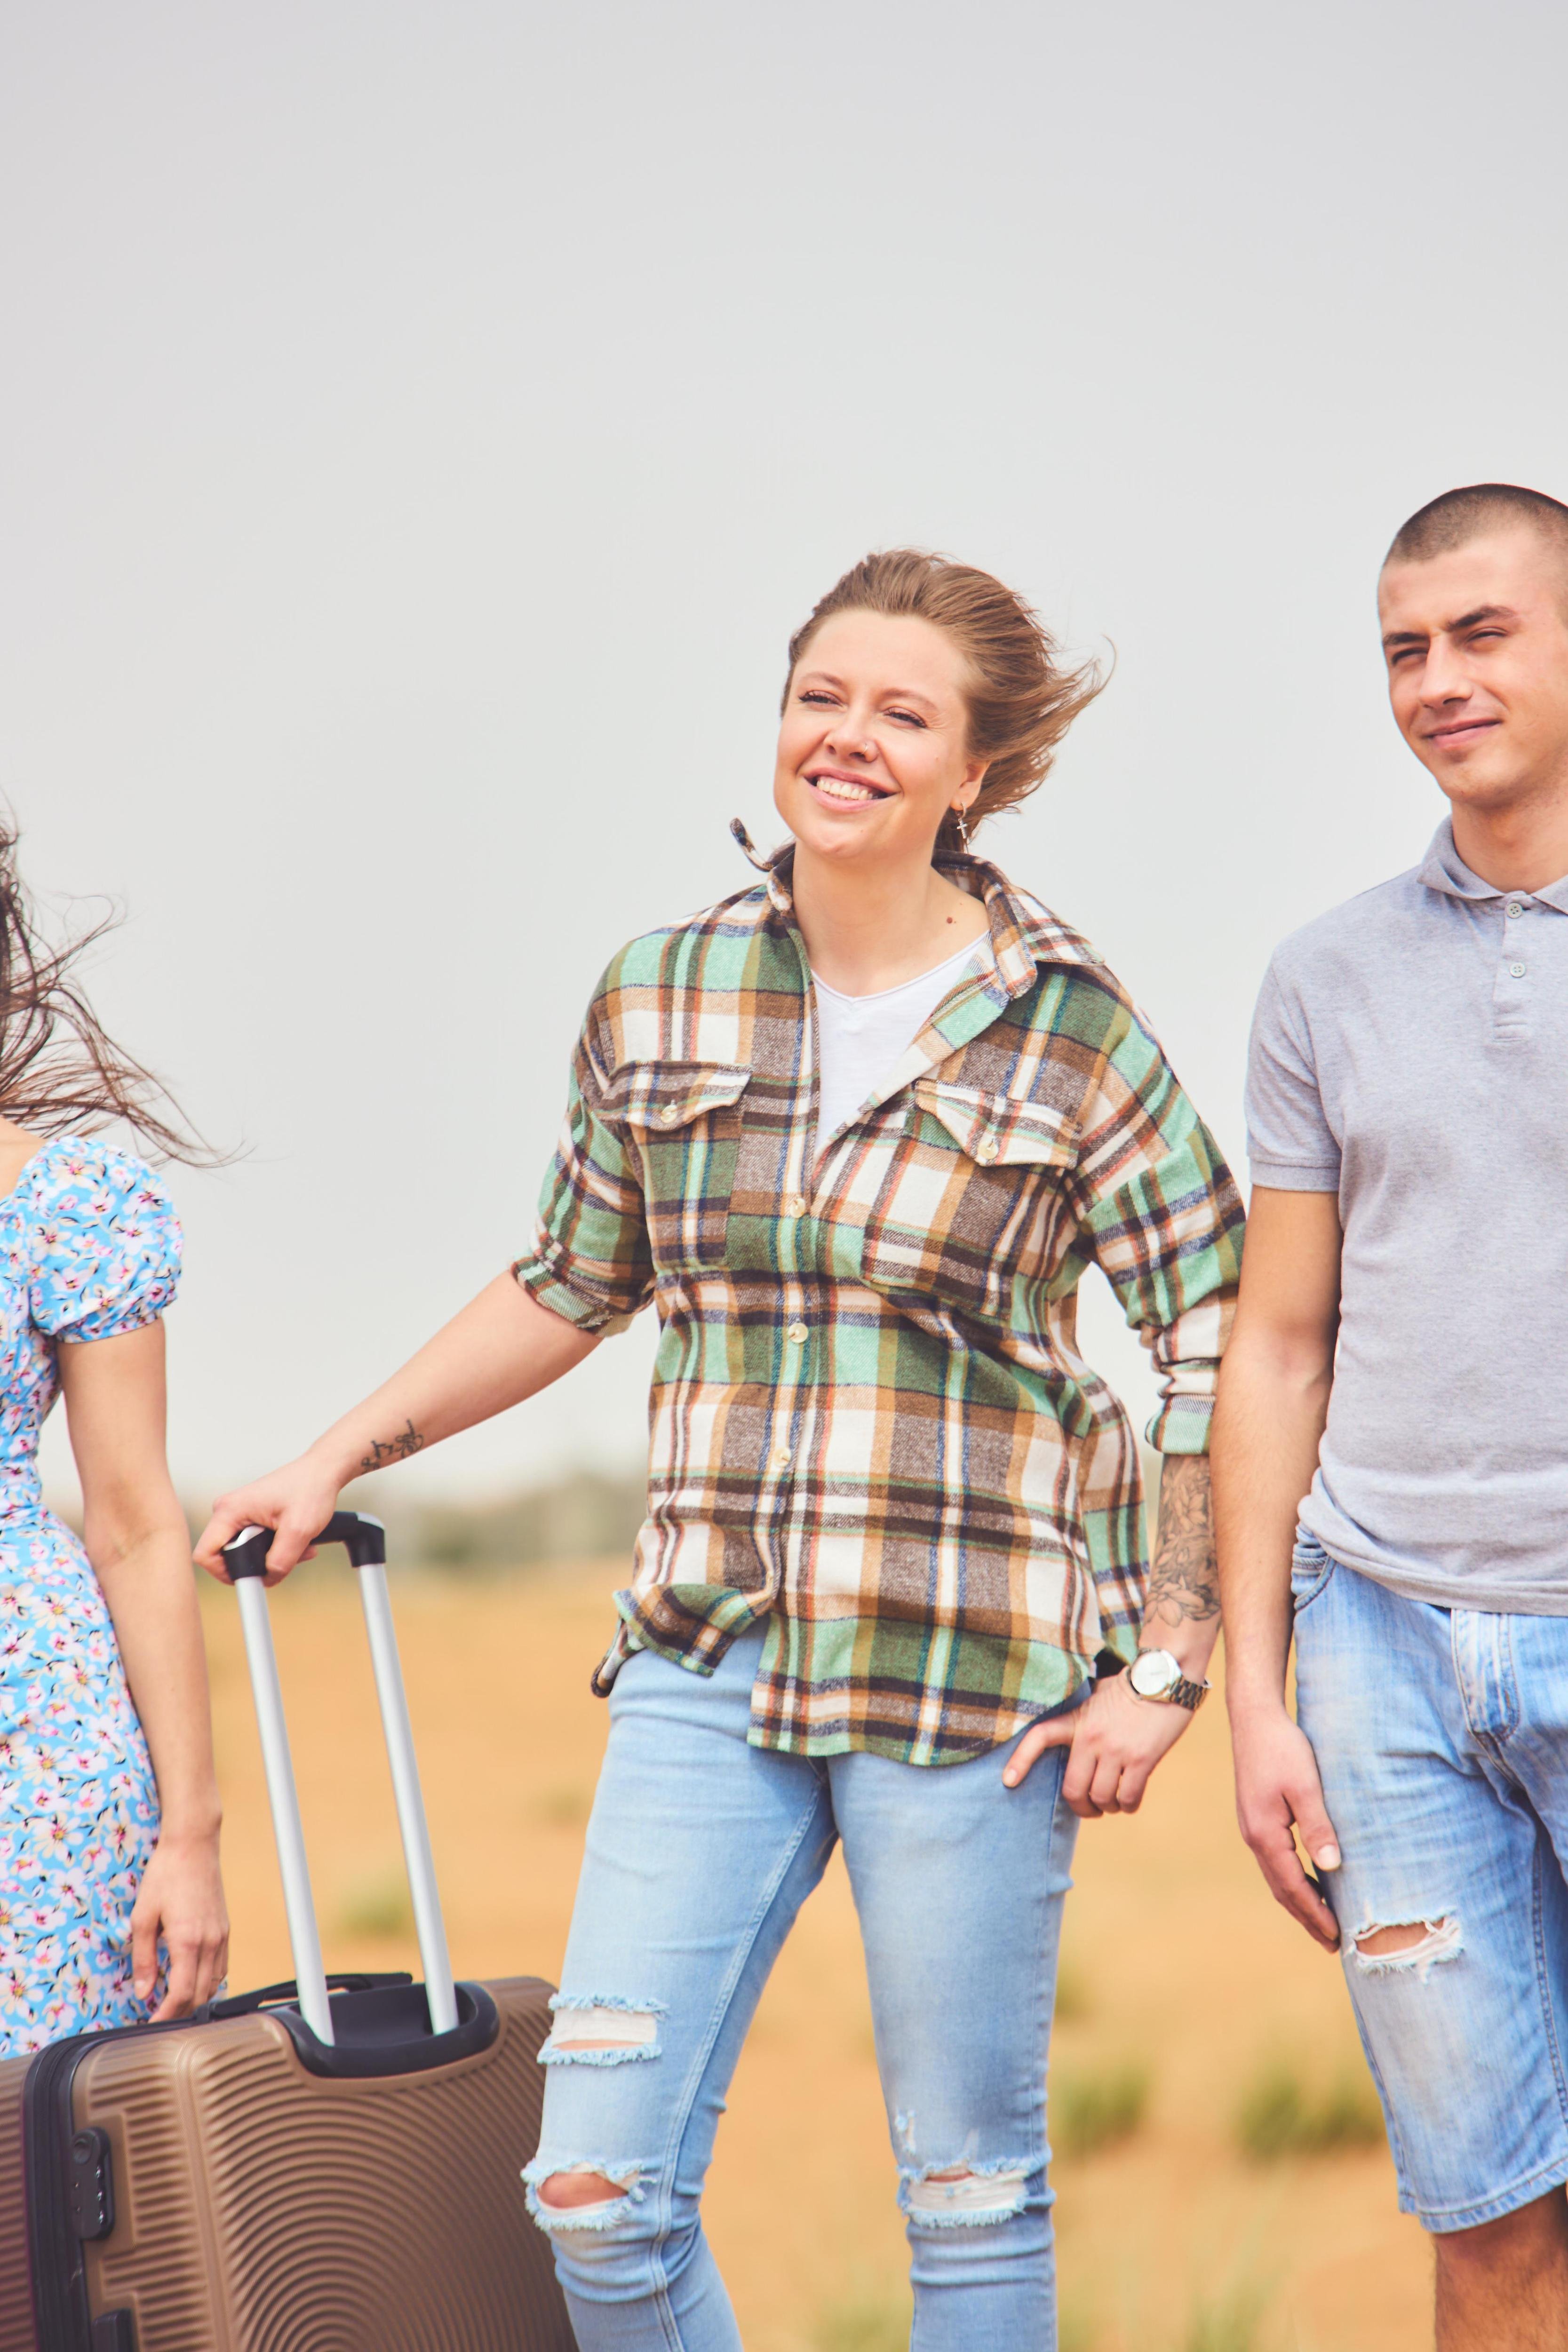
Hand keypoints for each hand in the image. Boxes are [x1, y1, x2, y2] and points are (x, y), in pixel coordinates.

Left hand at [131, 1830, 229, 2019]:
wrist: (194, 1846)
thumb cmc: (166, 1876)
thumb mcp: (143, 1917)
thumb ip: (143, 1958)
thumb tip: (143, 1992)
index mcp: (187, 1941)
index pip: (181, 1995)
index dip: (166, 2016)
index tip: (151, 2025)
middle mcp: (209, 1943)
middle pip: (200, 1995)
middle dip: (179, 2013)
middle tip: (157, 2018)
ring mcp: (221, 1937)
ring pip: (214, 1984)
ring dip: (195, 1999)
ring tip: (173, 2003)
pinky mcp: (225, 1930)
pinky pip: (221, 1967)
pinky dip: (209, 1982)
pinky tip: (193, 1980)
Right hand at [194, 1455, 343, 1585]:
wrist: (323, 1470)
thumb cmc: (311, 1489)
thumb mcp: (299, 1531)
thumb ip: (280, 1561)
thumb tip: (267, 1579)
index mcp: (230, 1510)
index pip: (205, 1554)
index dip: (224, 1574)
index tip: (252, 1579)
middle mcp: (228, 1510)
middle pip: (226, 1556)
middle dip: (256, 1565)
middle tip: (287, 1560)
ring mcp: (238, 1512)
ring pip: (244, 1551)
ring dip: (272, 1557)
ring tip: (300, 1549)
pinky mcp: (250, 1515)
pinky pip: (254, 1542)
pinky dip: (276, 1547)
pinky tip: (298, 1542)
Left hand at [1004, 1671, 1196, 1816]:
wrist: (1166, 1678)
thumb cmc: (1133, 1687)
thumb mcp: (1098, 1696)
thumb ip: (1085, 1718)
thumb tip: (1079, 1741)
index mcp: (1077, 1720)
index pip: (1039, 1737)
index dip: (1020, 1760)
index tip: (1008, 1782)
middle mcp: (1091, 1738)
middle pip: (1073, 1789)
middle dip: (1080, 1807)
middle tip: (1089, 1809)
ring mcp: (1116, 1750)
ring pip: (1101, 1798)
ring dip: (1107, 1807)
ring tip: (1113, 1802)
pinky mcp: (1141, 1760)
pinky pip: (1128, 1798)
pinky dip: (1128, 1805)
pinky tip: (1130, 1800)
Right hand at [1230, 1704, 1340, 1949]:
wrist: (1255, 1718)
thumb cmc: (1283, 1748)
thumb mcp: (1306, 1786)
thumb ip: (1318, 1826)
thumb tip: (1332, 1868)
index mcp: (1265, 1833)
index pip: (1292, 1886)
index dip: (1315, 1914)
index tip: (1337, 1937)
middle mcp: (1254, 1836)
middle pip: (1281, 1888)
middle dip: (1307, 1917)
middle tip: (1332, 1943)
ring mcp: (1252, 1827)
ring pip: (1276, 1876)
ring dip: (1299, 1901)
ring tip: (1321, 1922)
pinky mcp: (1257, 1817)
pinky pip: (1275, 1861)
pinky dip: (1292, 1880)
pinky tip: (1307, 1882)